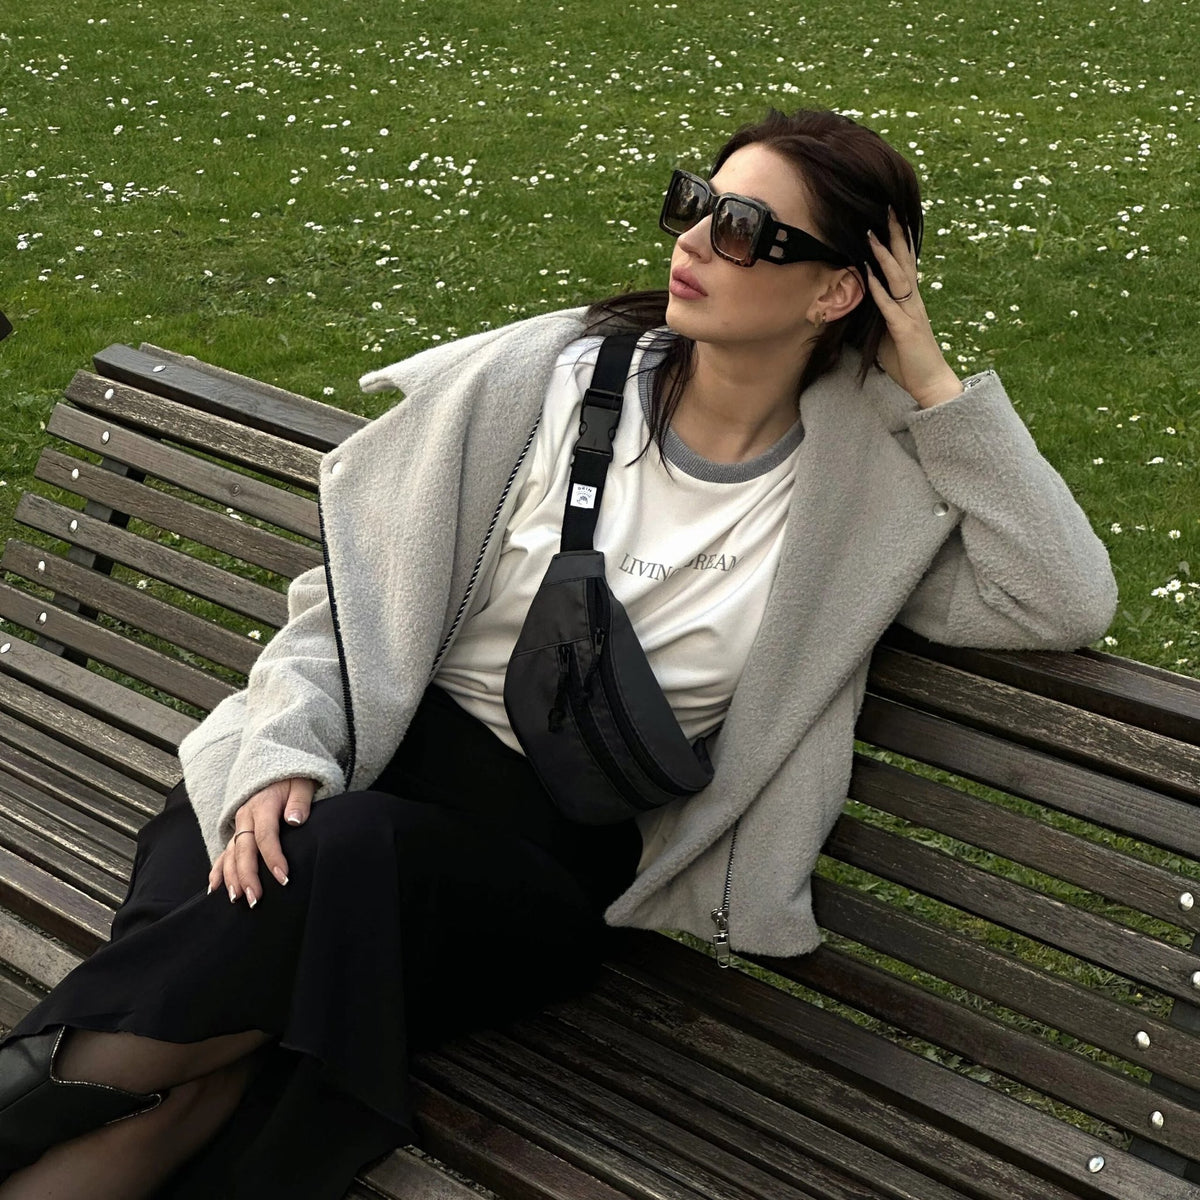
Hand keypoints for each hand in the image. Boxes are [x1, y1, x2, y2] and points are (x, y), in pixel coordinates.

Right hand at [208, 777, 315, 907]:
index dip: (273, 857)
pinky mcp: (237, 831)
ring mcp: (239, 825)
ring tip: (236, 899)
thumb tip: (295, 820)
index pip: (266, 835)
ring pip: (230, 854)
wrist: (277, 768)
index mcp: (263, 805)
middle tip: (255, 899)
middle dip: (247, 875)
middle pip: (243, 849)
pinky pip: (224, 852)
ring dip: (231, 877)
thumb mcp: (302, 785)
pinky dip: (217, 870)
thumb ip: (300, 801)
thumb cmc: (293, 780)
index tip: (283, 878)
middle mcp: (246, 816)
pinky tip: (214, 888)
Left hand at [866, 209, 963, 408]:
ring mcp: (911, 314)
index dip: (897, 240)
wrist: (930, 383)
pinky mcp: (905, 330)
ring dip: (884, 255)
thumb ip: (875, 316)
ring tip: (872, 233)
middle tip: (886, 207)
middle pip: (904, 261)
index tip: (889, 216)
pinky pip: (890, 306)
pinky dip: (879, 289)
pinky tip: (870, 275)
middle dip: (895, 234)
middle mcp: (913, 301)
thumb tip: (854, 304)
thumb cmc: (907, 359)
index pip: (903, 263)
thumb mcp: (886, 333)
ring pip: (898, 277)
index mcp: (909, 300)